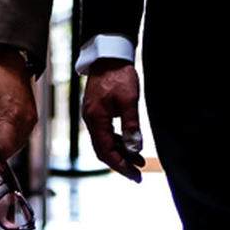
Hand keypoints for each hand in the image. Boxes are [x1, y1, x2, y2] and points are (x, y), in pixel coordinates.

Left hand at [0, 48, 36, 157]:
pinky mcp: (30, 119)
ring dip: (1, 149)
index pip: (2, 149)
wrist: (12, 61)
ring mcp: (30, 121)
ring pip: (16, 147)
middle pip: (10, 151)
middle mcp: (25, 121)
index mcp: (13, 115)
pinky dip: (9, 142)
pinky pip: (20, 139)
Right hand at [81, 58, 144, 181]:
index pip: (106, 150)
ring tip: (138, 160)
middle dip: (120, 163)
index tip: (134, 175)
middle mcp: (91, 119)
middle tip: (137, 174)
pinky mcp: (97, 111)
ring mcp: (93, 115)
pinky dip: (117, 141)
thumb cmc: (118, 74)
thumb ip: (131, 125)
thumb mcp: (129, 100)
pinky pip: (106, 132)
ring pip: (105, 142)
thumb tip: (135, 148)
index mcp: (96, 118)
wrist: (109, 54)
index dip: (120, 165)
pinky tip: (129, 144)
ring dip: (121, 152)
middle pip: (104, 150)